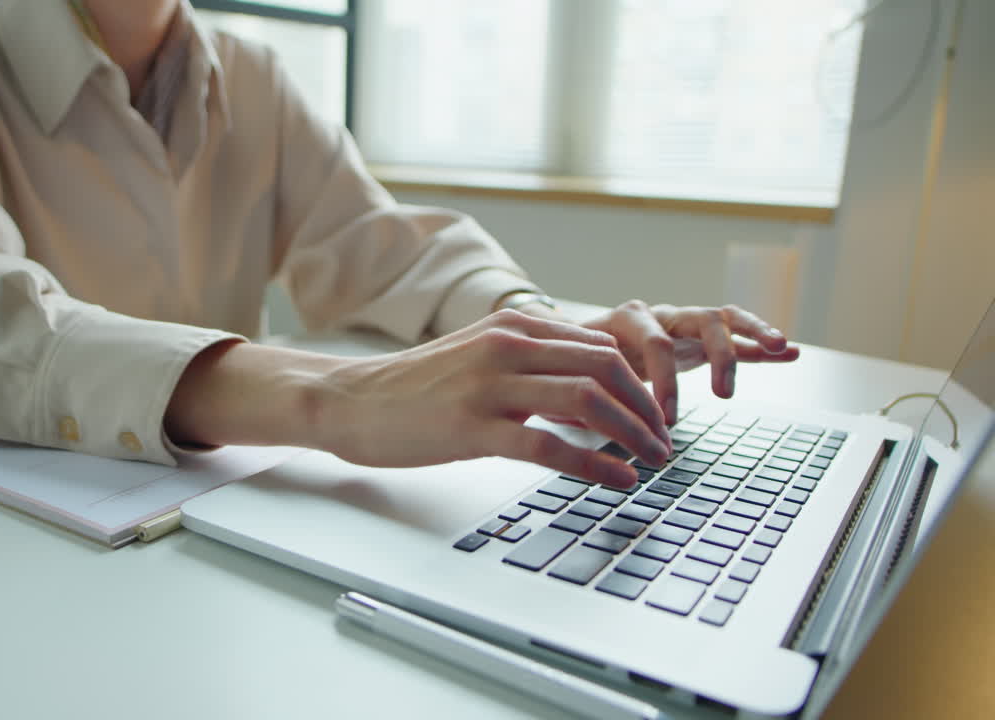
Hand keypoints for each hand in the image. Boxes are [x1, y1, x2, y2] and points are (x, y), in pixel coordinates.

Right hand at [311, 310, 671, 487]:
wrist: (349, 400)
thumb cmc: (413, 387)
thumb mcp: (477, 356)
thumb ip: (530, 361)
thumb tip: (588, 388)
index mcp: (512, 326)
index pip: (601, 346)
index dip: (640, 383)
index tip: (655, 415)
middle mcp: (506, 346)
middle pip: (605, 367)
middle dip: (646, 408)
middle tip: (664, 442)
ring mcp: (489, 386)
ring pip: (587, 401)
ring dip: (632, 434)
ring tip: (651, 462)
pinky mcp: (473, 427)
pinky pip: (551, 445)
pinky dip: (594, 465)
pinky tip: (617, 480)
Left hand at [527, 300, 798, 424]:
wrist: (571, 345)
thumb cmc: (571, 365)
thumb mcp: (571, 376)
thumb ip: (581, 389)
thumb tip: (579, 417)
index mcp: (624, 320)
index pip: (655, 343)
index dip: (664, 381)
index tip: (664, 419)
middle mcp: (658, 315)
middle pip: (698, 321)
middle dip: (717, 357)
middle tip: (723, 395)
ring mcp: (680, 323)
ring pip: (722, 320)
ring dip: (752, 333)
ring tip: (778, 347)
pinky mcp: (697, 338)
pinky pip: (734, 334)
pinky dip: (760, 341)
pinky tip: (789, 352)